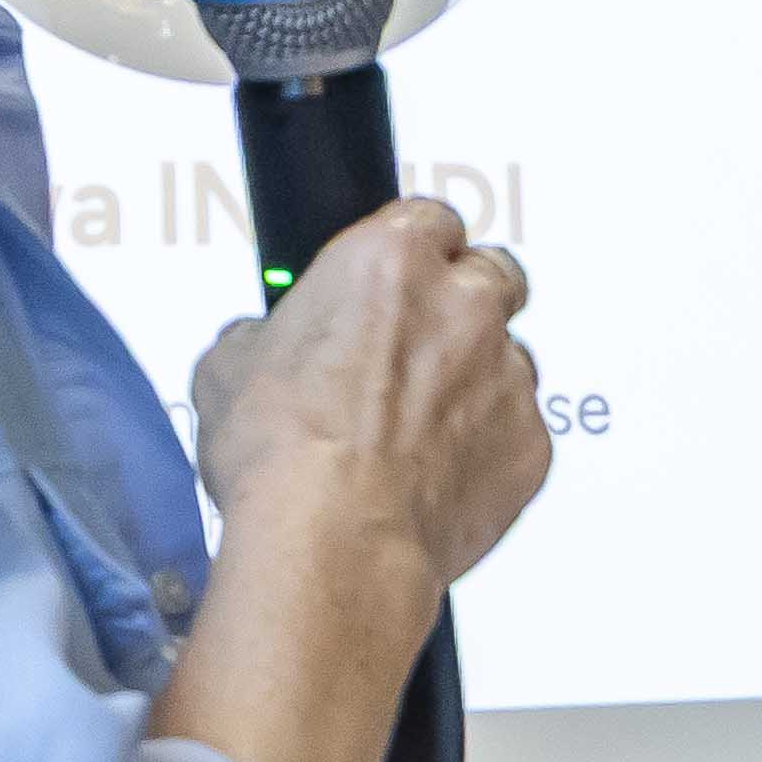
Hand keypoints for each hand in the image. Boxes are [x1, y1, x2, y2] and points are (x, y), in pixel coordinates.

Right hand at [190, 198, 548, 597]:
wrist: (331, 542)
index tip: (400, 279)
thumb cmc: (284, 455)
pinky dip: (488, 450)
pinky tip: (438, 478)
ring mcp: (507, 374)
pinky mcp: (531, 444)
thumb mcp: (229, 367)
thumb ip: (268, 334)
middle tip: (419, 347)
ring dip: (475, 383)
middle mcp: (464, 304)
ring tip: (418, 433)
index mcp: (391, 260)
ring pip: (509, 360)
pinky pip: (518, 434)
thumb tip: (266, 345)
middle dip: (463, 303)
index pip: (429, 219)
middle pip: (492, 274)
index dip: (413, 252)